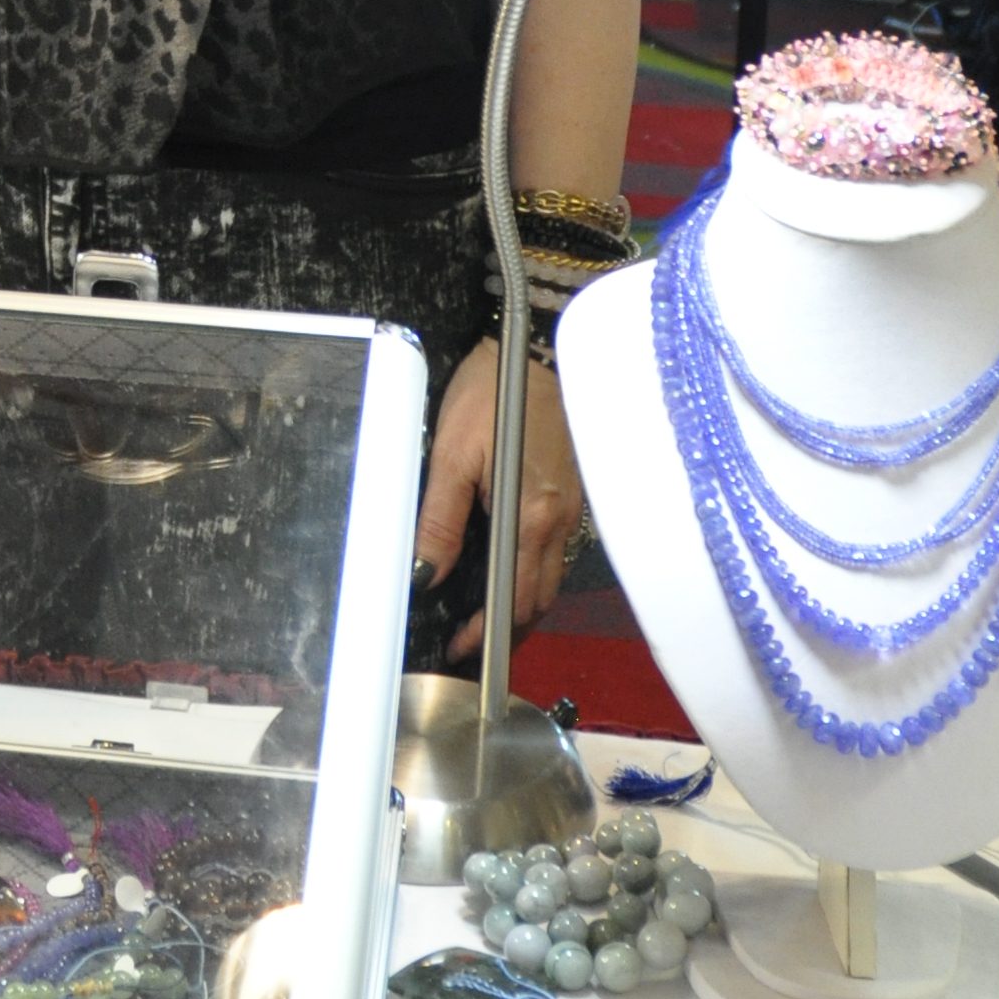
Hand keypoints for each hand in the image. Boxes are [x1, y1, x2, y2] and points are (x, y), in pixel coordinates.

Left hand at [415, 334, 584, 660]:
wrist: (536, 348)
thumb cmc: (492, 394)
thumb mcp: (451, 455)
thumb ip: (441, 519)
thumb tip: (427, 574)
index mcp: (530, 517)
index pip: (514, 599)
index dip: (489, 633)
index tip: (462, 650)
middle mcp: (559, 521)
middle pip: (538, 598)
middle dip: (509, 629)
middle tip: (472, 643)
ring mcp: (571, 508)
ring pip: (551, 577)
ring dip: (522, 604)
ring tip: (486, 617)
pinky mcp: (571, 492)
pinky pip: (555, 549)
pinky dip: (533, 572)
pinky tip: (509, 568)